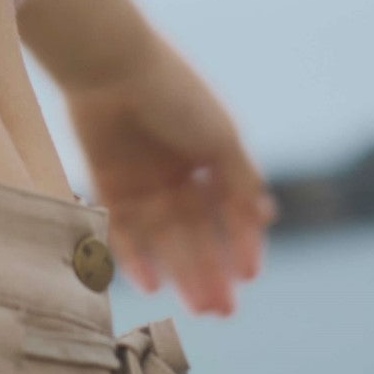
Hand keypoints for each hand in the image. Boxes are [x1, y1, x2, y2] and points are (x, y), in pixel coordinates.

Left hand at [63, 36, 276, 317]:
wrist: (110, 62)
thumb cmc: (173, 92)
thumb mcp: (220, 136)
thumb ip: (242, 178)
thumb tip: (267, 215)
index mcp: (207, 152)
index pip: (228, 208)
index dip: (240, 241)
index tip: (248, 275)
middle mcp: (175, 169)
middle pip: (196, 231)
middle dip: (211, 270)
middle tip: (223, 311)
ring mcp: (141, 177)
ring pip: (165, 238)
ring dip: (182, 272)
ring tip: (198, 307)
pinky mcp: (106, 181)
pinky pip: (123, 229)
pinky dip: (136, 257)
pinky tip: (152, 285)